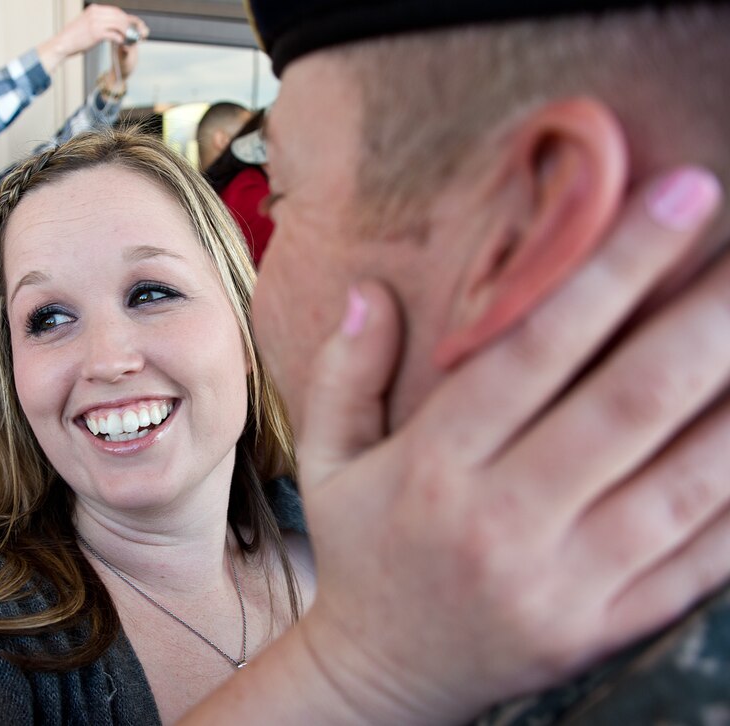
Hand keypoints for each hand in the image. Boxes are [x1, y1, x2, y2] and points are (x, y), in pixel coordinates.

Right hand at [37, 4, 148, 72]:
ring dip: (127, 32)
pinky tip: (122, 43)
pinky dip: (121, 39)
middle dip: (130, 24)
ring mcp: (96, 23)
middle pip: (120, 16)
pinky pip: (114, 35)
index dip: (127, 17)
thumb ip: (98, 21)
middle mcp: (96, 13)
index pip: (116, 11)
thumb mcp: (86, 23)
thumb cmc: (74, 37)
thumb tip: (111, 25)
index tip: (134, 24)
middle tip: (137, 32)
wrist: (62, 43)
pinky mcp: (97, 34)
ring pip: (119, 25)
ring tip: (130, 39)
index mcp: (94, 9)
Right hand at [296, 166, 729, 722]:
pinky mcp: (606, 626)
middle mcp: (505, 521)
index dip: (611, 271)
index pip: (533, 354)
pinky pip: (701, 560)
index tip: (677, 199)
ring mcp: (566, 582)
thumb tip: (370, 289)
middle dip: (706, 318)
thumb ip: (344, 371)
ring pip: (685, 482)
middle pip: (626, 406)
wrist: (382, 676)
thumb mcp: (326, 460)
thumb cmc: (360, 552)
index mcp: (434, 468)